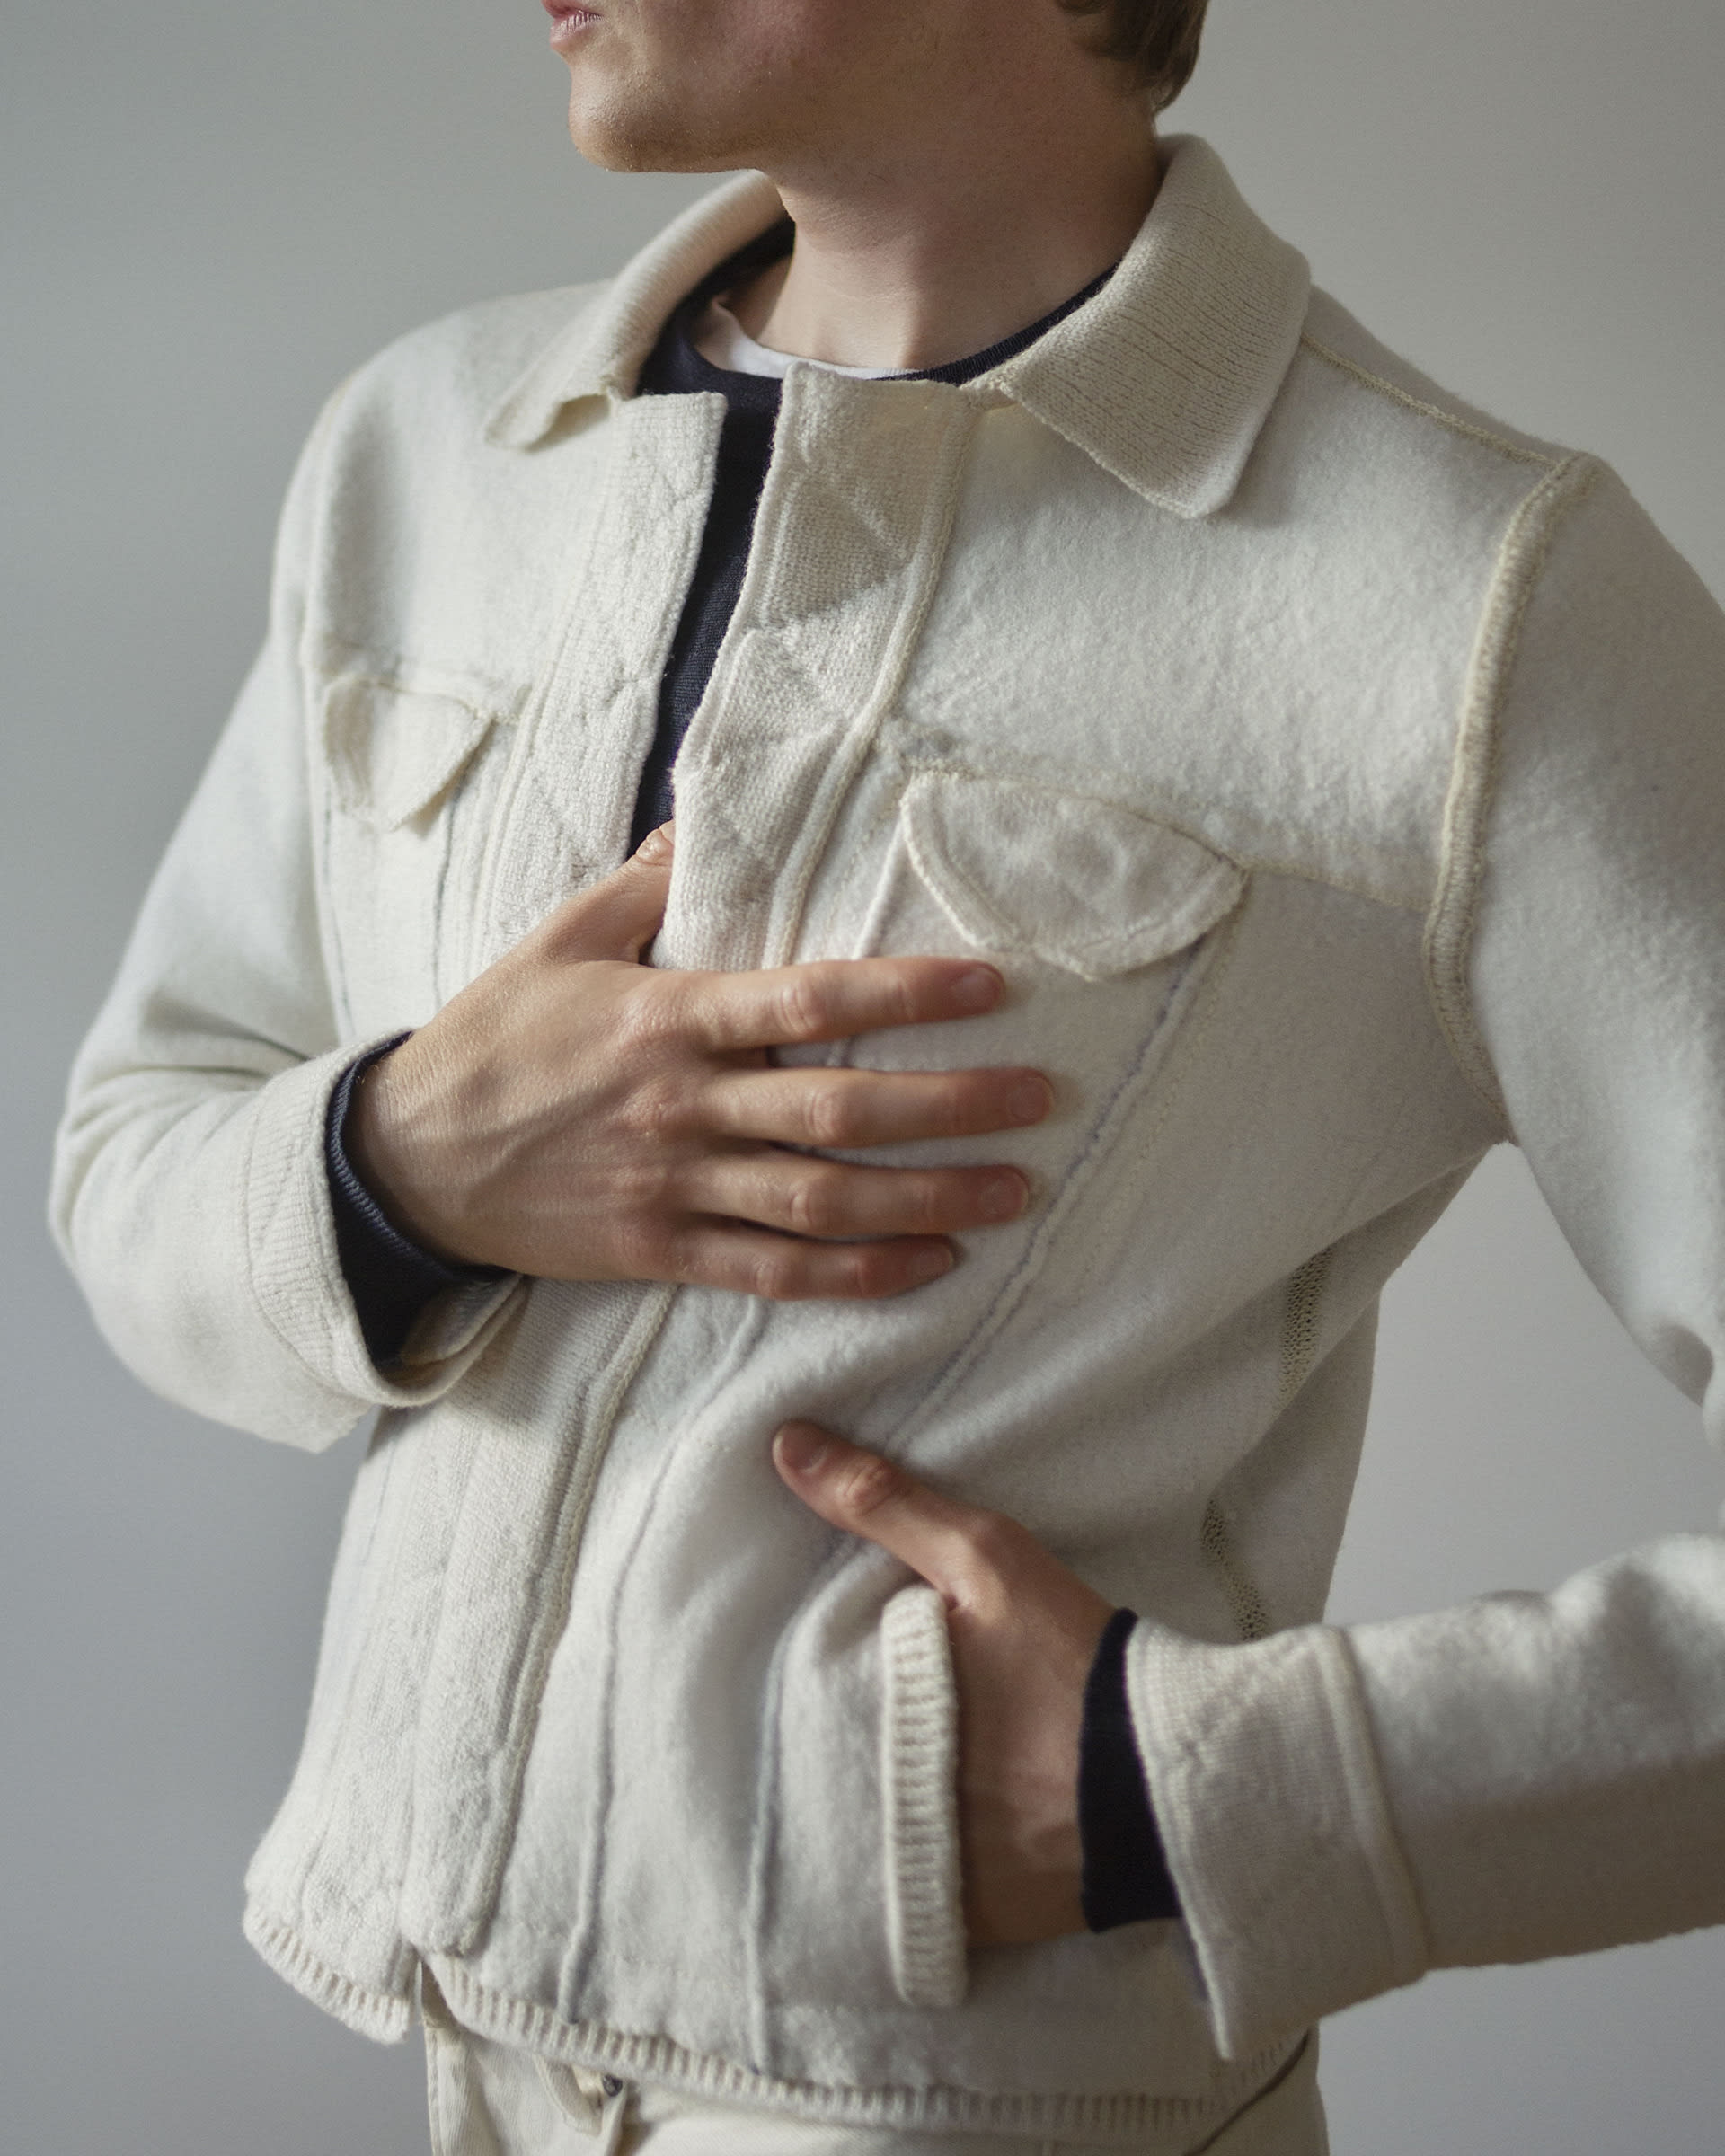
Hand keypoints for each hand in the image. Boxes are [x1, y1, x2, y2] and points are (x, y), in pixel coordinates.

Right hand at [346, 825, 1052, 1295]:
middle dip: (951, 1106)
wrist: (407, 1162)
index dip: (906, 992)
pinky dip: (855, 1274)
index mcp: (666, 1015)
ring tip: (1012, 1192)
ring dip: (926, 1198)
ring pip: (821, 1202)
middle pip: (839, 1109)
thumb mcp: (558, 939)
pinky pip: (773, 1273)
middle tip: (1039, 1100)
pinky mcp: (662, 1253)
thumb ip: (644, 885)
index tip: (990, 985)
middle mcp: (682, 1105)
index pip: (808, 999)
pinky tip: (927, 1262)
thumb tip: (700, 822)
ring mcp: (674, 1188)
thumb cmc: (493, 1037)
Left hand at [773, 1421, 1113, 1945]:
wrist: (1180, 1775)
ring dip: (865, 1819)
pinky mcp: (976, 1925)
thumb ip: (885, 1502)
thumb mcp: (985, 1562)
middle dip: (822, 1757)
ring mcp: (930, 1877)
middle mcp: (888, 1811)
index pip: (791, 1708)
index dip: (786, 1687)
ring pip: (866, 1845)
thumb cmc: (1078, 1663)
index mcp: (876, 1722)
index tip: (784, 1669)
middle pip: (824, 1781)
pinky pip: (916, 1903)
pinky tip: (925, 1840)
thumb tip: (785, 1445)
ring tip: (875, 1784)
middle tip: (833, 1730)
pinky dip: (914, 1875)